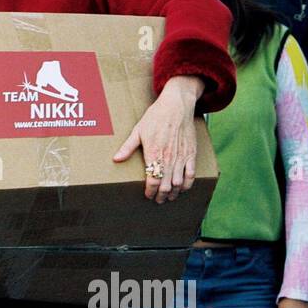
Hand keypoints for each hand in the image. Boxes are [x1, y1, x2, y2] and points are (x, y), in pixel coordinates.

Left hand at [113, 75, 201, 202]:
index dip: (150, 191)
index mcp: (154, 154)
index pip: (152, 180)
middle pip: (166, 185)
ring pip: (178, 183)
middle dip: (162, 196)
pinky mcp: (191, 153)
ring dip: (174, 193)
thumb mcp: (138, 131)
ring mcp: (181, 157)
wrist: (176, 106)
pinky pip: (191, 174)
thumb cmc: (155, 117)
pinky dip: (188, 184)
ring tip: (169, 198)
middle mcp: (168, 158)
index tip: (147, 195)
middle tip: (158, 201)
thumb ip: (128, 147)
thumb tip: (116, 159)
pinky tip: (183, 189)